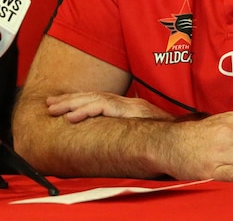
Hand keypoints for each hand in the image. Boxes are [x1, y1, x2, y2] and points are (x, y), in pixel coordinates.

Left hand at [47, 91, 174, 122]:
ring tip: (56, 110)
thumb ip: (128, 127)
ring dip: (73, 105)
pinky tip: (73, 117)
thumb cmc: (164, 134)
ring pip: (95, 100)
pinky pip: (104, 108)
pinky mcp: (130, 111)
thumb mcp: (143, 128)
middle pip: (93, 96)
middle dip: (69, 100)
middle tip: (50, 104)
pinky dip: (87, 111)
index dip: (78, 100)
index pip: (98, 99)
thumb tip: (112, 132)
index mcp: (126, 106)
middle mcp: (126, 102)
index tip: (60, 104)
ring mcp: (128, 106)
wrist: (182, 135)